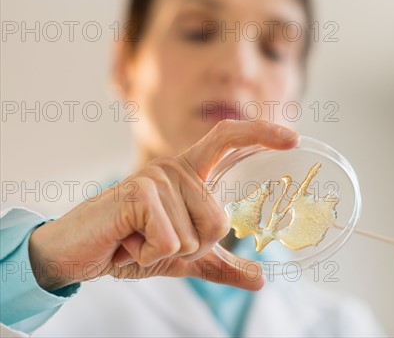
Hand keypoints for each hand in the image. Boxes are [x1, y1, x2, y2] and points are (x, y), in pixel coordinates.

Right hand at [29, 120, 298, 291]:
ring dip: (168, 252)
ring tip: (139, 241)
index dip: (261, 134)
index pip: (228, 139)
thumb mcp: (183, 257)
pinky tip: (127, 243)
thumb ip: (220, 263)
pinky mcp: (138, 193)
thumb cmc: (130, 245)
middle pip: (220, 220)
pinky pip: (171, 240)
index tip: (293, 139)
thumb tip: (261, 280)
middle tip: (157, 242)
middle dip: (192, 247)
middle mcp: (175, 168)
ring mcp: (156, 177)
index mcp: (188, 174)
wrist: (78, 254)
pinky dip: (150, 255)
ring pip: (198, 233)